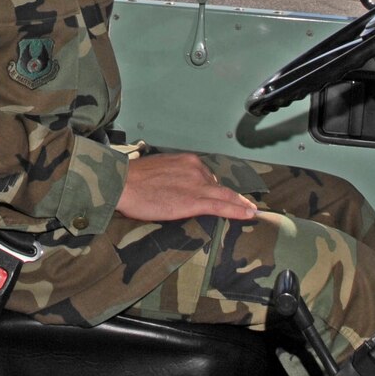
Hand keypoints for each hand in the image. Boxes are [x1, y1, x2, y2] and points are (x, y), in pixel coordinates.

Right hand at [113, 152, 256, 222]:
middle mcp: (196, 169)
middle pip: (218, 186)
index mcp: (186, 160)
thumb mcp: (158, 169)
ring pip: (225, 196)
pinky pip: (221, 206)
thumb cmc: (133, 179)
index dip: (217, 188)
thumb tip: (175, 186)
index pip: (207, 176)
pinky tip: (248, 214)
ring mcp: (197, 185)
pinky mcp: (194, 201)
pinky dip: (237, 210)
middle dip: (231, 197)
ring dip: (240, 204)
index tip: (225, 194)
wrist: (122, 183)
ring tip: (251, 211)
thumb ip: (173, 175)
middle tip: (244, 205)